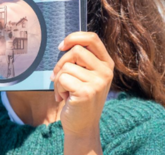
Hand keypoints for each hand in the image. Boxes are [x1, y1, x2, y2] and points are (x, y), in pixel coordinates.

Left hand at [52, 32, 113, 152]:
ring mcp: (98, 82)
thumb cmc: (79, 98)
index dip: (74, 37)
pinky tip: (64, 98)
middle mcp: (105, 72)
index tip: (61, 46)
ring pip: (66, 67)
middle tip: (58, 77)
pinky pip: (62, 79)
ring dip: (58, 80)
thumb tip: (65, 44)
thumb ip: (81, 60)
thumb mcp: (86, 76)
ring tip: (65, 91)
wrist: (82, 127)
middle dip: (61, 63)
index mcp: (107, 64)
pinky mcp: (86, 92)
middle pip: (76, 51)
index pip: (92, 38)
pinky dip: (57, 88)